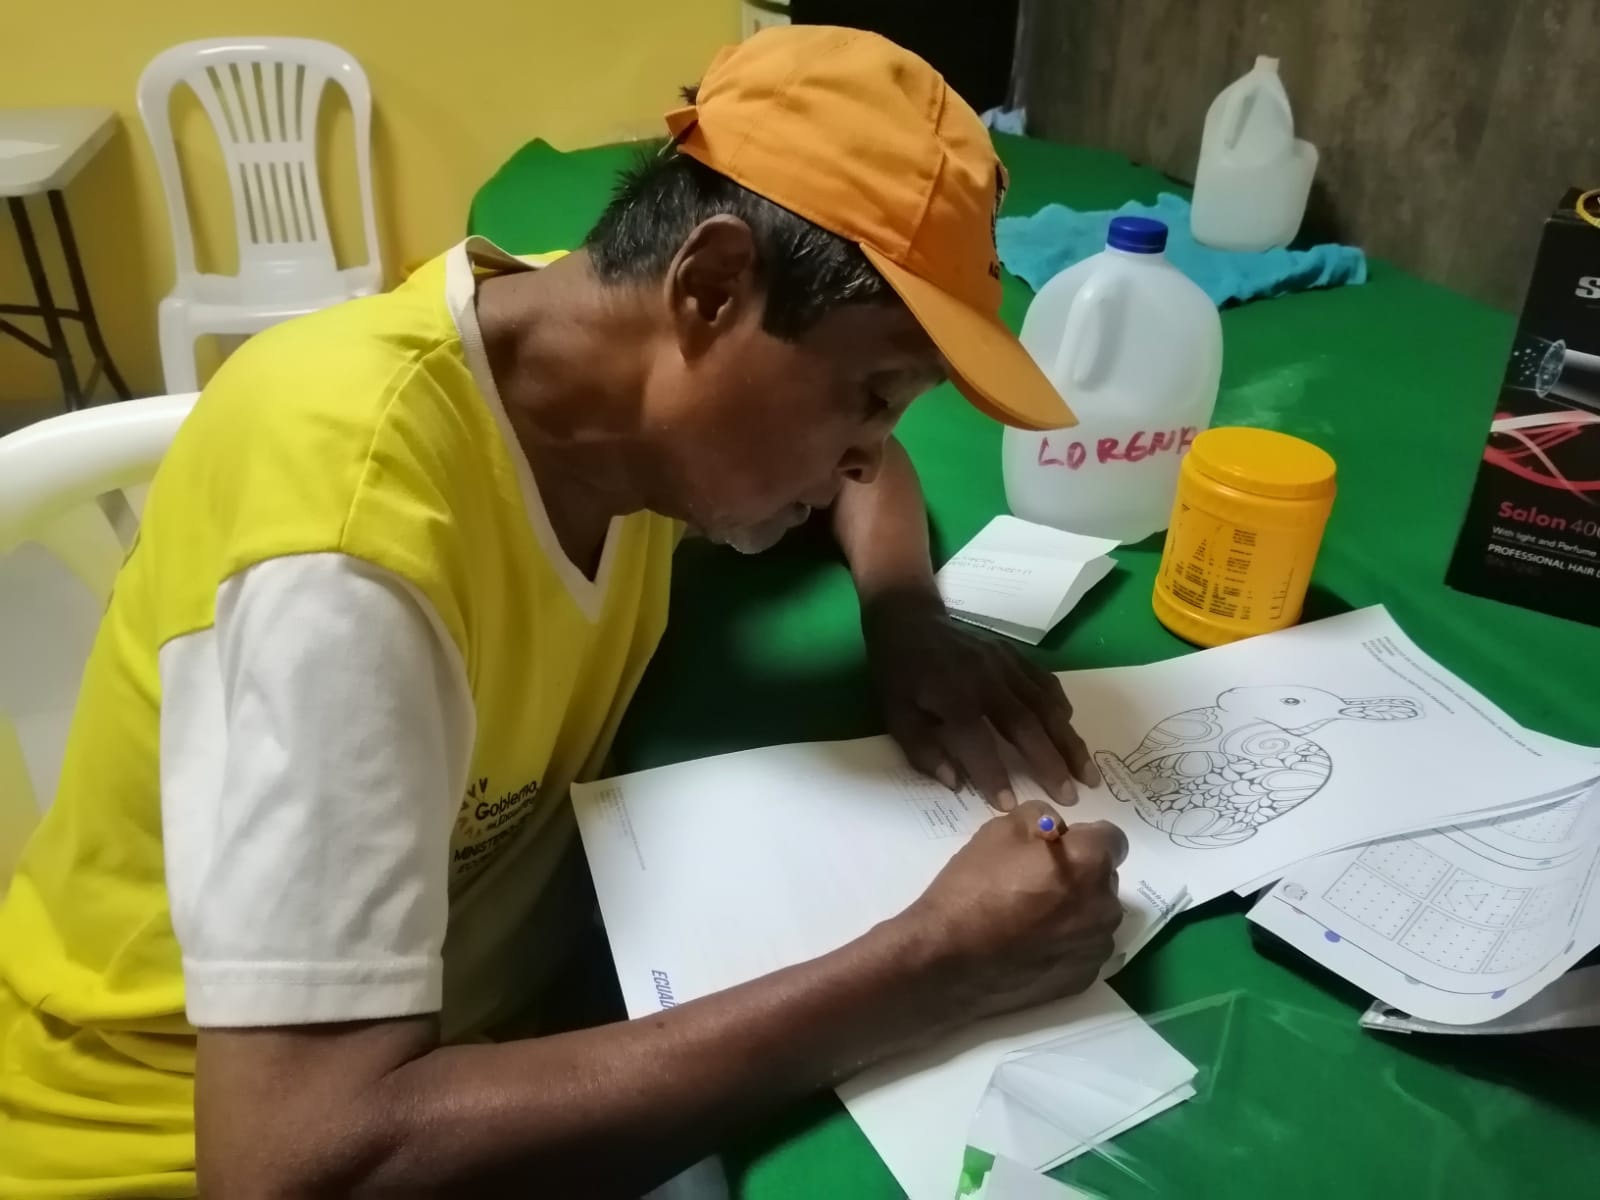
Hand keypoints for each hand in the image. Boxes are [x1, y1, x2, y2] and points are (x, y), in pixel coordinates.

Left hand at [864, 597, 1099, 809]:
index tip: (1010, 806)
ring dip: (1068, 741)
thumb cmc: (900, 675)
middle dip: (1050, 763)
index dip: (994, 776)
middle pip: (1026, 724)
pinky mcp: (1015, 655)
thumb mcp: (896, 715)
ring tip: (1086, 772)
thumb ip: (924, 751)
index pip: (978, 743)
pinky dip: (1061, 708)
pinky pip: (1046, 683)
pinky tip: (1071, 729)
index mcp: (952, 697)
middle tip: (1070, 797)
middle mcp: (985, 679)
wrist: (910, 620)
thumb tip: (956, 783)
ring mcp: (1005, 664)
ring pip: (1045, 706)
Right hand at [903, 801, 1126, 1019]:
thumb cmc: (973, 888)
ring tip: (1031, 920)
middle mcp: (1105, 905)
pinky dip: (1066, 945)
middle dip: (1080, 876)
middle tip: (1037, 883)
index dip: (1085, 838)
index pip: (1113, 839)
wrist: (948, 961)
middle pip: (1104, 880)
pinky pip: (1083, 950)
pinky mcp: (1083, 978)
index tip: (1059, 846)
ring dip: (1076, 912)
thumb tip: (1057, 829)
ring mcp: (1096, 947)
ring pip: (1096, 918)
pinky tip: (1031, 948)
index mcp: (1090, 862)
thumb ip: (1040, 818)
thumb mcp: (998, 830)